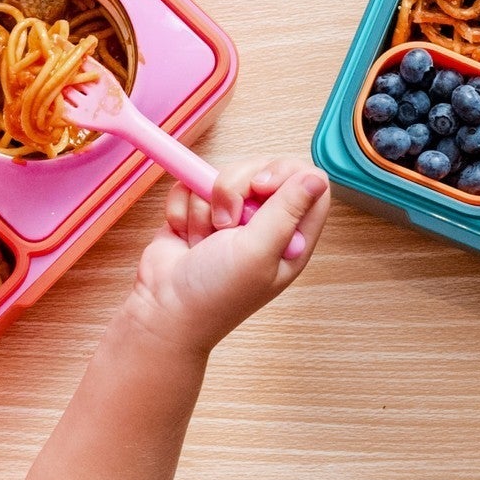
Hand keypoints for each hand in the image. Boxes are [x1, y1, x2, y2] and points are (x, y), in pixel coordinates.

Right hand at [121, 157, 330, 358]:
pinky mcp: (199, 210)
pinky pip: (192, 183)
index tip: (259, 187)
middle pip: (262, 169)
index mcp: (291, 235)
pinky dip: (183, 208)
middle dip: (235, 188)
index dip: (284, 173)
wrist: (163, 310)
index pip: (307, 180)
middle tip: (226, 223)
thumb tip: (315, 178)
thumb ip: (286, 211)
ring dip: (205, 206)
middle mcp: (264, 221)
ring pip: (223, 174)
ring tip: (204, 240)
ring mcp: (230, 214)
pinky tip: (186, 237)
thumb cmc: (216, 294)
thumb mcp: (258, 252)